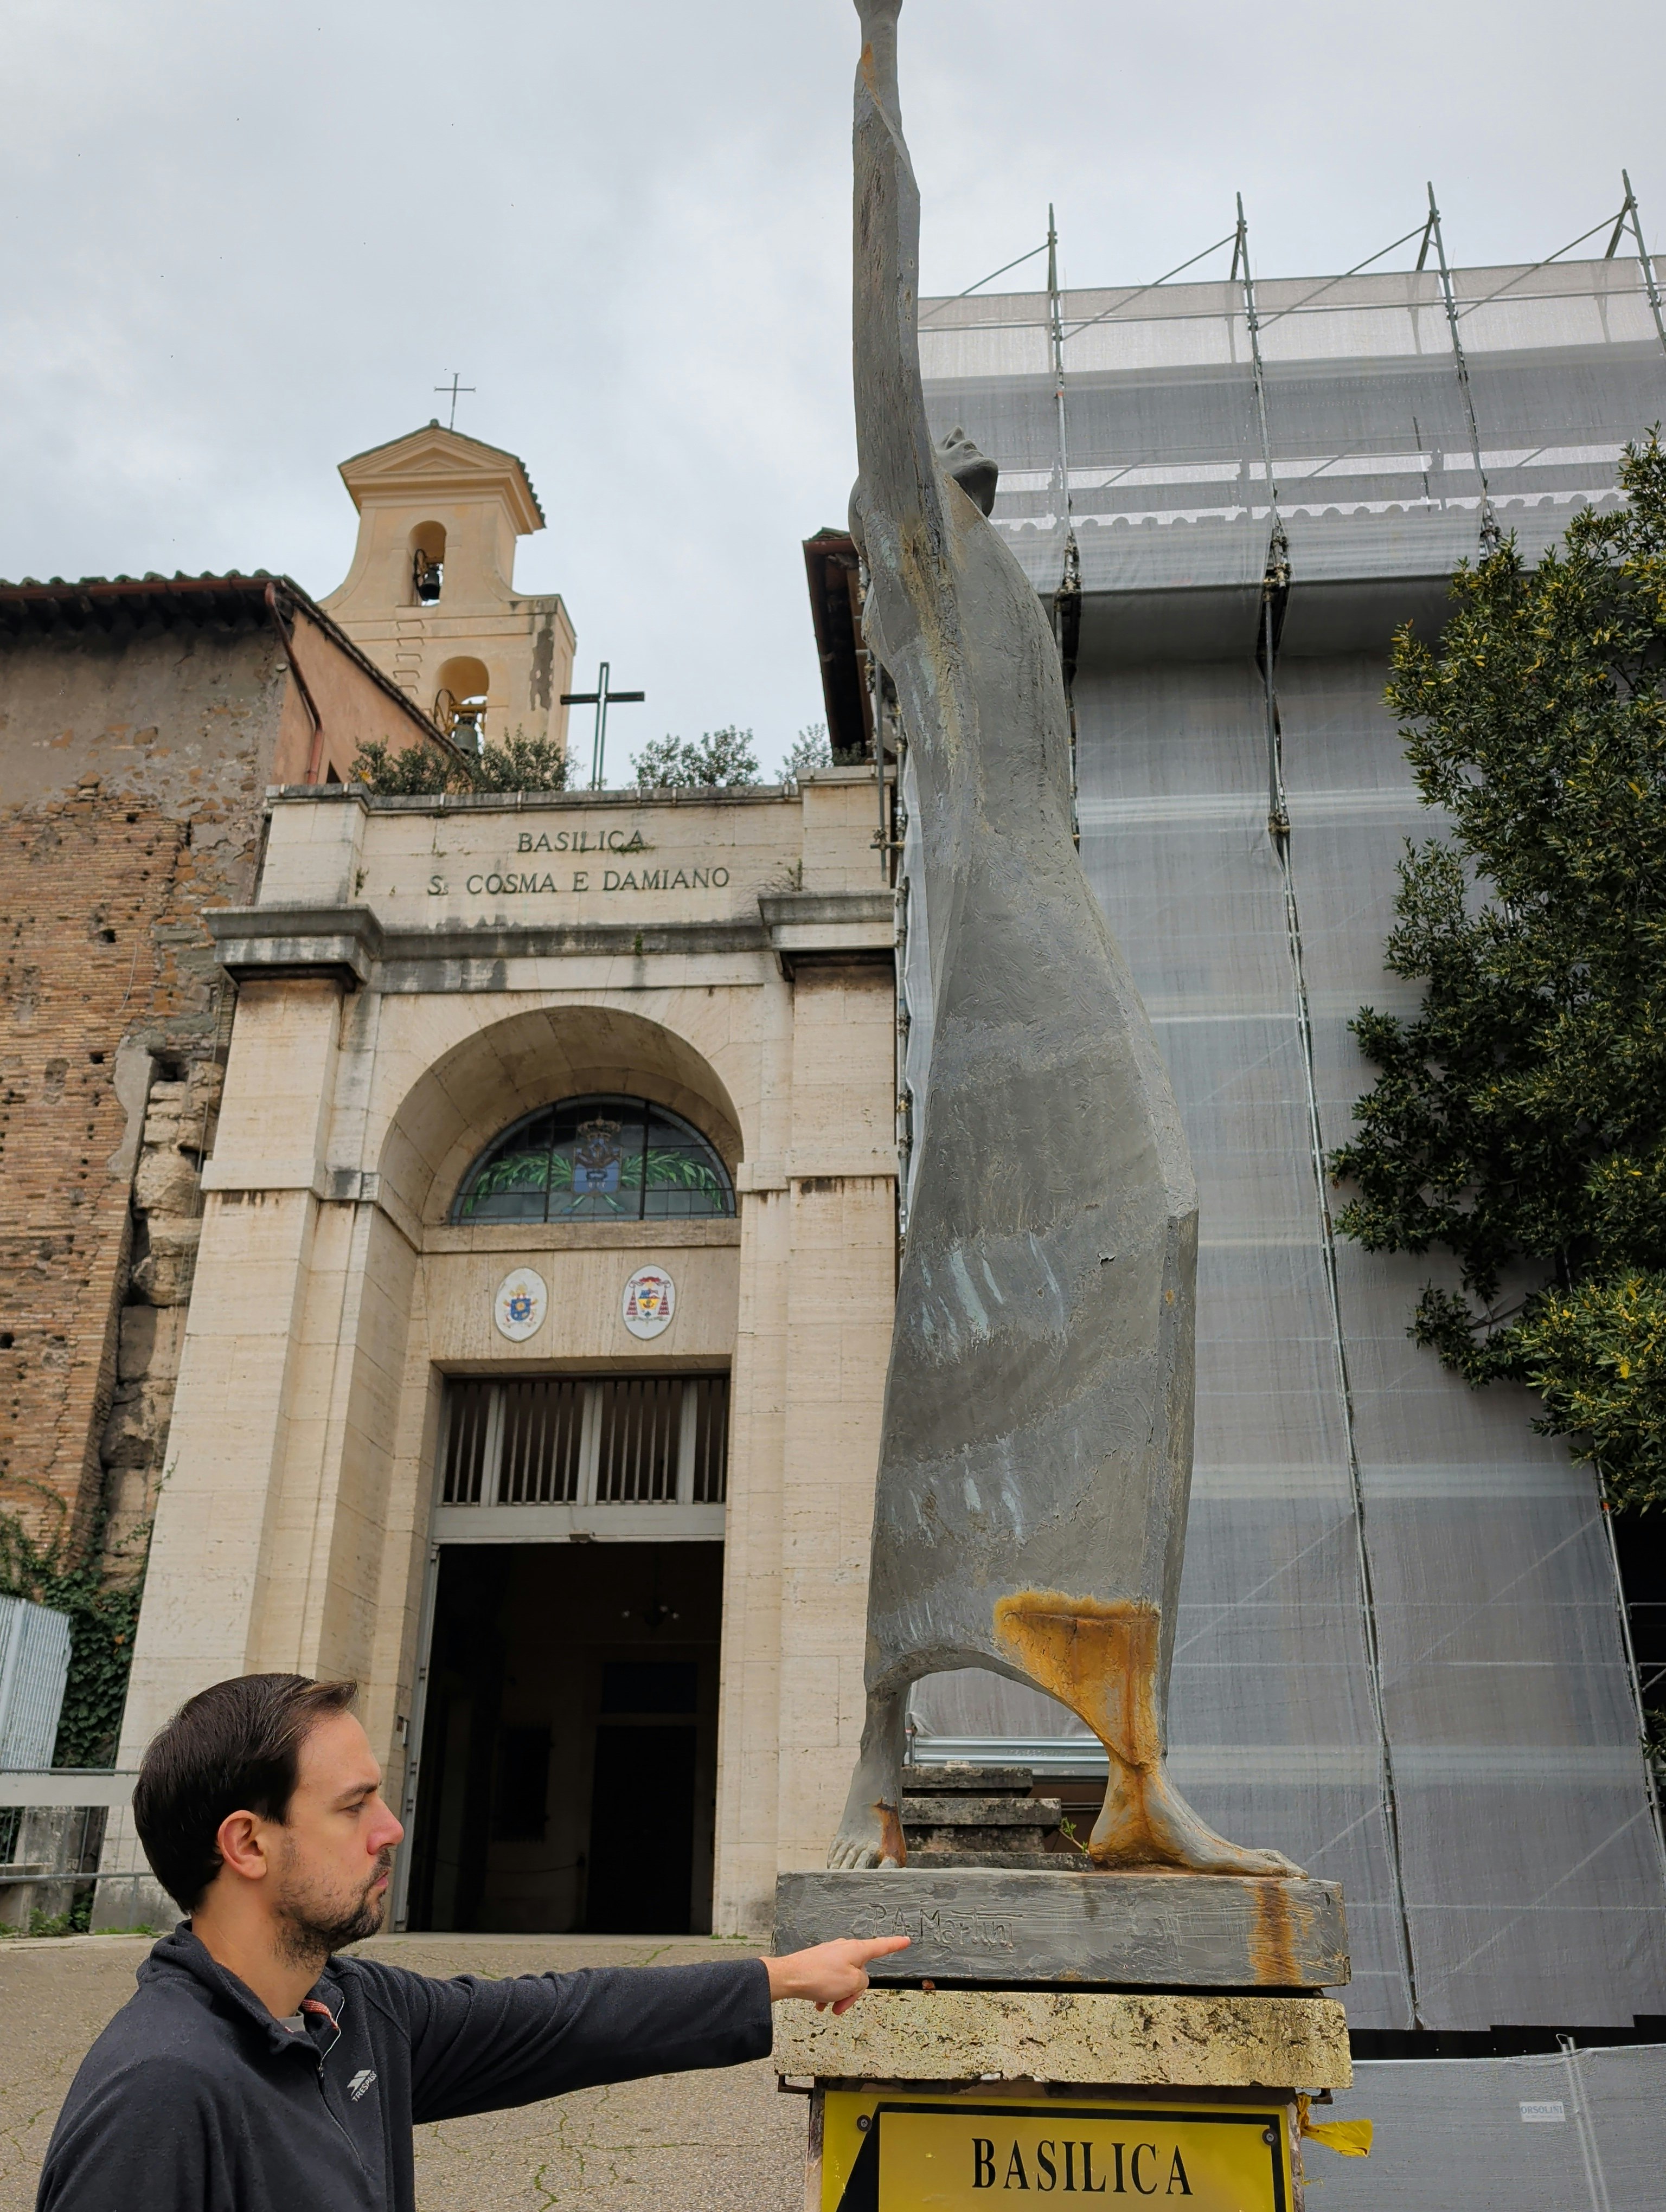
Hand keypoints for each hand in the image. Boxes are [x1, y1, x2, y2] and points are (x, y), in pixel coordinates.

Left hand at [762, 1935, 909, 2014]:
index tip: (906, 1940)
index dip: (895, 1944)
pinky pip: (831, 1980)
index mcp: (857, 1950)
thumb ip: (863, 1981)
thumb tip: (858, 1979)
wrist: (789, 1977)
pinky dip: (828, 1993)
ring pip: (844, 1979)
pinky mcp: (819, 1962)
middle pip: (860, 1972)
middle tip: (841, 2007)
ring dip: (839, 1996)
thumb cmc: (819, 1978)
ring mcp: (831, 1955)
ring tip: (828, 2006)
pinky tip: (819, 2004)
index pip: (882, 1946)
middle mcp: (845, 1948)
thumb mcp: (851, 1983)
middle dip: (853, 1992)